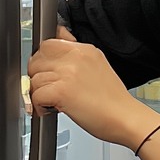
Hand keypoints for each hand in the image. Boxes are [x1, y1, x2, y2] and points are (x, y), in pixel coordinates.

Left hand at [28, 37, 142, 147]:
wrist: (125, 117)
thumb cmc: (114, 99)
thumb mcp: (98, 65)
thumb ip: (78, 56)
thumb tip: (60, 49)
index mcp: (84, 49)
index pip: (49, 42)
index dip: (43, 59)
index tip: (45, 69)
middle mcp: (75, 57)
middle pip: (37, 59)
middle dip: (37, 75)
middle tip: (47, 87)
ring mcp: (67, 73)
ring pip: (34, 78)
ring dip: (38, 92)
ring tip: (51, 101)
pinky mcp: (61, 91)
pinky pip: (36, 95)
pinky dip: (39, 105)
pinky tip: (50, 109)